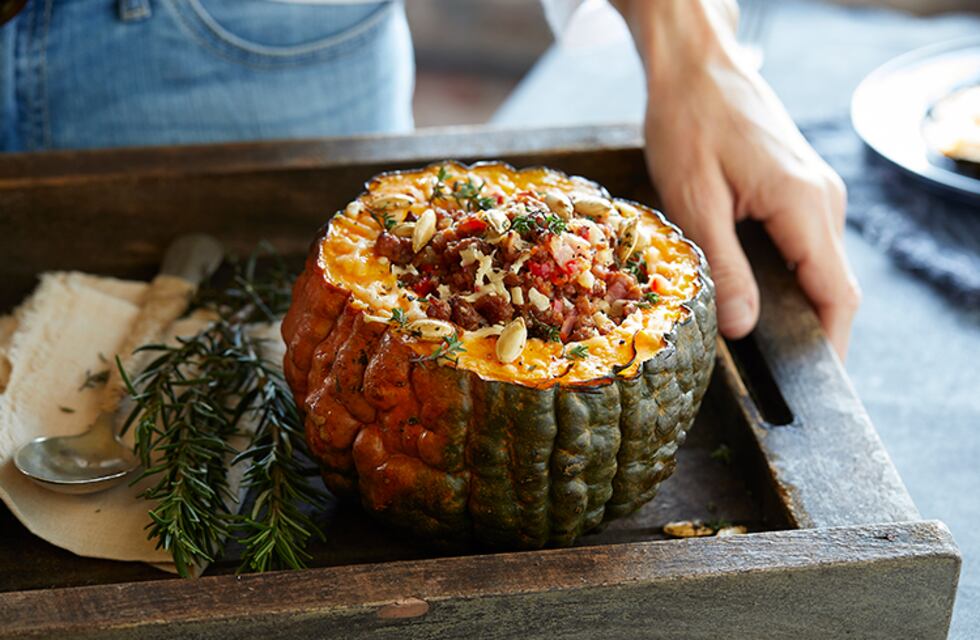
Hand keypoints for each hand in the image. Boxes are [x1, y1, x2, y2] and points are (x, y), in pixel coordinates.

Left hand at [613, 0, 860, 358]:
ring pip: (818, 267)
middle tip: (773, 378)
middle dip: (810, 334)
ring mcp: (815, 192)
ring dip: (796, 305)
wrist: (697, 66)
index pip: (836, 294)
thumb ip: (725, 268)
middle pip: (832, 286)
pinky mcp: (798, 188)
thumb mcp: (695, 201)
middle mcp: (823, 201)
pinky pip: (803, 245)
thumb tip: (745, 329)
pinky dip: (786, 277)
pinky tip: (753, 294)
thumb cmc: (689, 122)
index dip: (829, 347)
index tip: (810, 390)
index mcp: (804, 205)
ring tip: (759, 346)